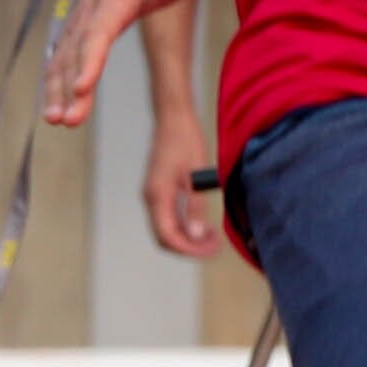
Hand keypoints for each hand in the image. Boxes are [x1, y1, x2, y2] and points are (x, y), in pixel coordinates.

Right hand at [41, 0, 200, 129]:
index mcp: (113, 0)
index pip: (99, 32)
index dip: (90, 59)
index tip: (82, 88)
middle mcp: (89, 14)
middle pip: (76, 54)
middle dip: (68, 88)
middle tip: (65, 119)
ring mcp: (78, 25)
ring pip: (62, 60)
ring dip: (56, 91)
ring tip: (56, 121)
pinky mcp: (75, 36)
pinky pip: (59, 62)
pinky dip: (54, 86)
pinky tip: (54, 112)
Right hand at [141, 88, 221, 259]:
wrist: (173, 118)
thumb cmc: (186, 140)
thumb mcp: (196, 175)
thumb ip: (194, 206)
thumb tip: (195, 235)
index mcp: (157, 195)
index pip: (168, 236)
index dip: (189, 249)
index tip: (211, 248)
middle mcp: (151, 198)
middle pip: (165, 237)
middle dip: (189, 247)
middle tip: (215, 246)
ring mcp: (153, 195)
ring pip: (166, 229)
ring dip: (188, 238)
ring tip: (211, 238)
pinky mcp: (159, 190)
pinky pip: (168, 217)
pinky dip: (184, 226)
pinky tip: (202, 225)